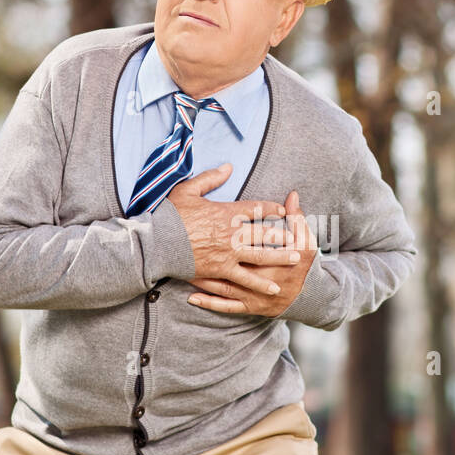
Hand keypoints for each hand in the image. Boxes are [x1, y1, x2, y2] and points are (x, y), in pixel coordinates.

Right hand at [166, 164, 301, 296]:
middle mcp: (233, 233)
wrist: (158, 242)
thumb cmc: (171, 215)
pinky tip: (273, 287)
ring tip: (295, 259)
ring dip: (280, 257)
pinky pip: (246, 278)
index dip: (271, 209)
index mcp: (226, 212)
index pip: (256, 209)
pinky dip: (260, 283)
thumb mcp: (189, 190)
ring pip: (261, 256)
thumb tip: (228, 167)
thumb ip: (211, 178)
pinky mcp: (221, 270)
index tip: (282, 211)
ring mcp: (229, 253)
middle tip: (296, 238)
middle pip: (264, 234)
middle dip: (282, 236)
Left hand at [188, 189, 318, 315]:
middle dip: (210, 256)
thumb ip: (298, 217)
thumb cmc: (307, 267)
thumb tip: (293, 194)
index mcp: (272, 257)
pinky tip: (192, 298)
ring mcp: (254, 293)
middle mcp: (261, 275)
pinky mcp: (250, 307)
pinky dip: (210, 303)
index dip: (233, 230)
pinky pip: (226, 306)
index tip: (213, 220)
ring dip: (204, 279)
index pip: (249, 240)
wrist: (312, 298)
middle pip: (231, 263)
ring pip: (224, 285)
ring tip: (183, 271)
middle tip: (188, 246)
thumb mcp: (307, 240)